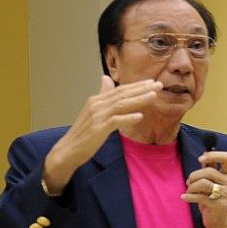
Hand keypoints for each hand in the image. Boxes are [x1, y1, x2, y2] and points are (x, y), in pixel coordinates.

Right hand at [43, 76, 161, 193]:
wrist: (69, 149)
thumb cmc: (84, 132)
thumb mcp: (94, 110)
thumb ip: (102, 95)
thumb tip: (106, 78)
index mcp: (97, 100)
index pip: (120, 89)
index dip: (137, 85)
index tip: (152, 82)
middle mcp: (97, 105)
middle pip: (122, 94)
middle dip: (141, 89)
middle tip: (158, 85)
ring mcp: (97, 116)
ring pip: (121, 105)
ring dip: (138, 100)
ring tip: (153, 96)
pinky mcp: (98, 129)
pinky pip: (115, 121)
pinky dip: (127, 118)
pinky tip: (140, 116)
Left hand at [183, 148, 226, 227]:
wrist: (220, 221)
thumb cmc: (213, 198)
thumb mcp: (213, 182)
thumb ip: (210, 167)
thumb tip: (205, 152)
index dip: (213, 155)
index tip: (201, 159)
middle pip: (209, 171)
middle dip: (194, 175)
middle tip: (188, 182)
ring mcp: (226, 194)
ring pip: (203, 183)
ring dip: (191, 186)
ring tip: (188, 191)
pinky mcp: (218, 205)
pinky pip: (199, 197)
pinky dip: (188, 196)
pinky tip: (184, 197)